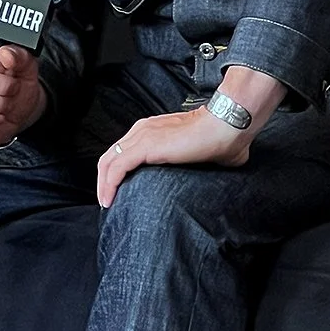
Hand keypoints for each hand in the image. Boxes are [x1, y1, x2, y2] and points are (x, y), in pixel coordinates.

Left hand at [97, 105, 252, 206]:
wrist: (226, 127)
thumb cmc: (220, 141)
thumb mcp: (195, 155)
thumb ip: (188, 164)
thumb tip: (198, 182)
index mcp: (151, 130)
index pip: (122, 151)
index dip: (114, 172)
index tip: (116, 192)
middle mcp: (142, 130)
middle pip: (110, 156)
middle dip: (104, 180)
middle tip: (108, 201)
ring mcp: (142, 136)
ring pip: (108, 162)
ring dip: (103, 184)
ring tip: (107, 203)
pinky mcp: (145, 146)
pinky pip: (117, 167)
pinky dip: (109, 184)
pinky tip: (110, 199)